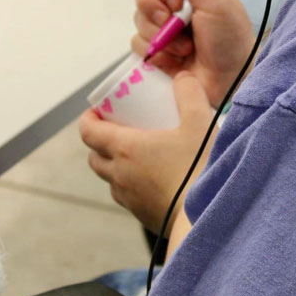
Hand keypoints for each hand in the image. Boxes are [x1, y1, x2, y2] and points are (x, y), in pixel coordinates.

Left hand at [79, 72, 215, 235]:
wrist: (208, 217)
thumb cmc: (200, 168)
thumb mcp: (199, 122)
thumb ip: (190, 94)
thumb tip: (182, 77)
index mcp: (125, 149)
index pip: (88, 132)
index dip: (88, 119)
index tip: (99, 111)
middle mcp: (119, 175)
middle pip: (94, 157)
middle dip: (100, 142)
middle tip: (119, 130)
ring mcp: (129, 198)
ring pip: (110, 179)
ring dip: (116, 165)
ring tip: (137, 155)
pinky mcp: (142, 216)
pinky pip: (127, 197)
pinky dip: (132, 185)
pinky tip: (154, 179)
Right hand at [132, 0, 254, 105]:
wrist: (228, 83)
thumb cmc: (230, 41)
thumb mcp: (216, 2)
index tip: (178, 1)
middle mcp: (177, 4)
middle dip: (157, 11)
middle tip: (177, 24)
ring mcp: (164, 28)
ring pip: (138, 18)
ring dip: (161, 36)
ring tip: (186, 48)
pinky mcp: (156, 50)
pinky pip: (137, 43)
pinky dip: (156, 52)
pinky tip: (175, 61)